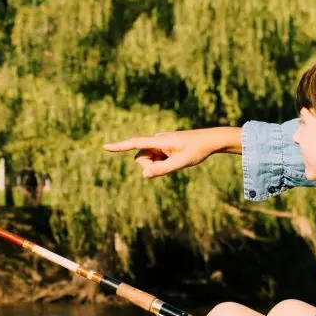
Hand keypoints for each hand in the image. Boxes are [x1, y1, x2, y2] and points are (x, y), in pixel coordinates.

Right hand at [102, 127, 240, 178]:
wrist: (210, 140)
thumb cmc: (197, 150)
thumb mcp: (181, 163)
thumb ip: (162, 170)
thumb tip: (144, 174)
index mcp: (159, 141)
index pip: (135, 144)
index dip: (119, 146)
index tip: (104, 147)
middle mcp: (156, 140)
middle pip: (141, 158)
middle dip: (149, 166)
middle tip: (169, 165)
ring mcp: (160, 143)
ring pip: (148, 160)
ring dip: (158, 165)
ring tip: (176, 161)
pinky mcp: (163, 147)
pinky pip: (156, 159)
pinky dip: (163, 163)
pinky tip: (177, 159)